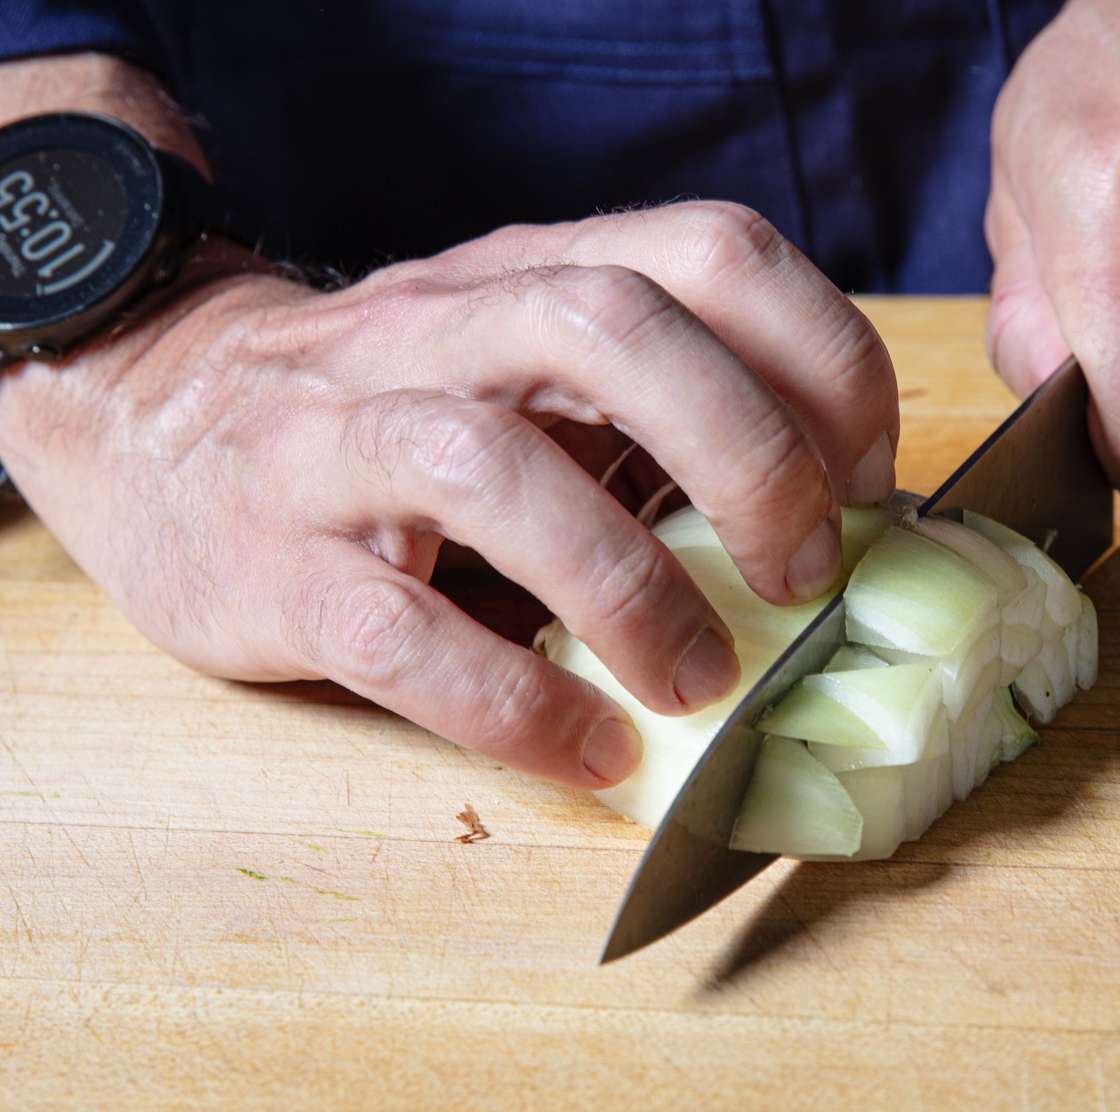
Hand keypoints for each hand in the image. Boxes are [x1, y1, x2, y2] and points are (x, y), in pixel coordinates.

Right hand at [0, 203, 898, 786]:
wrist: (149, 415)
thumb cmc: (388, 412)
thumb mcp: (521, 367)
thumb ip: (648, 410)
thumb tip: (828, 515)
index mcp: (529, 275)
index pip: (708, 252)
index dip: (821, 358)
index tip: (866, 480)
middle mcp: (437, 329)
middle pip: (612, 328)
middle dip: (746, 458)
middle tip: (802, 578)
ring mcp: (337, 437)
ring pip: (492, 469)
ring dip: (631, 586)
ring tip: (700, 680)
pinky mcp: (269, 560)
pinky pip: (395, 630)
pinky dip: (513, 702)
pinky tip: (592, 748)